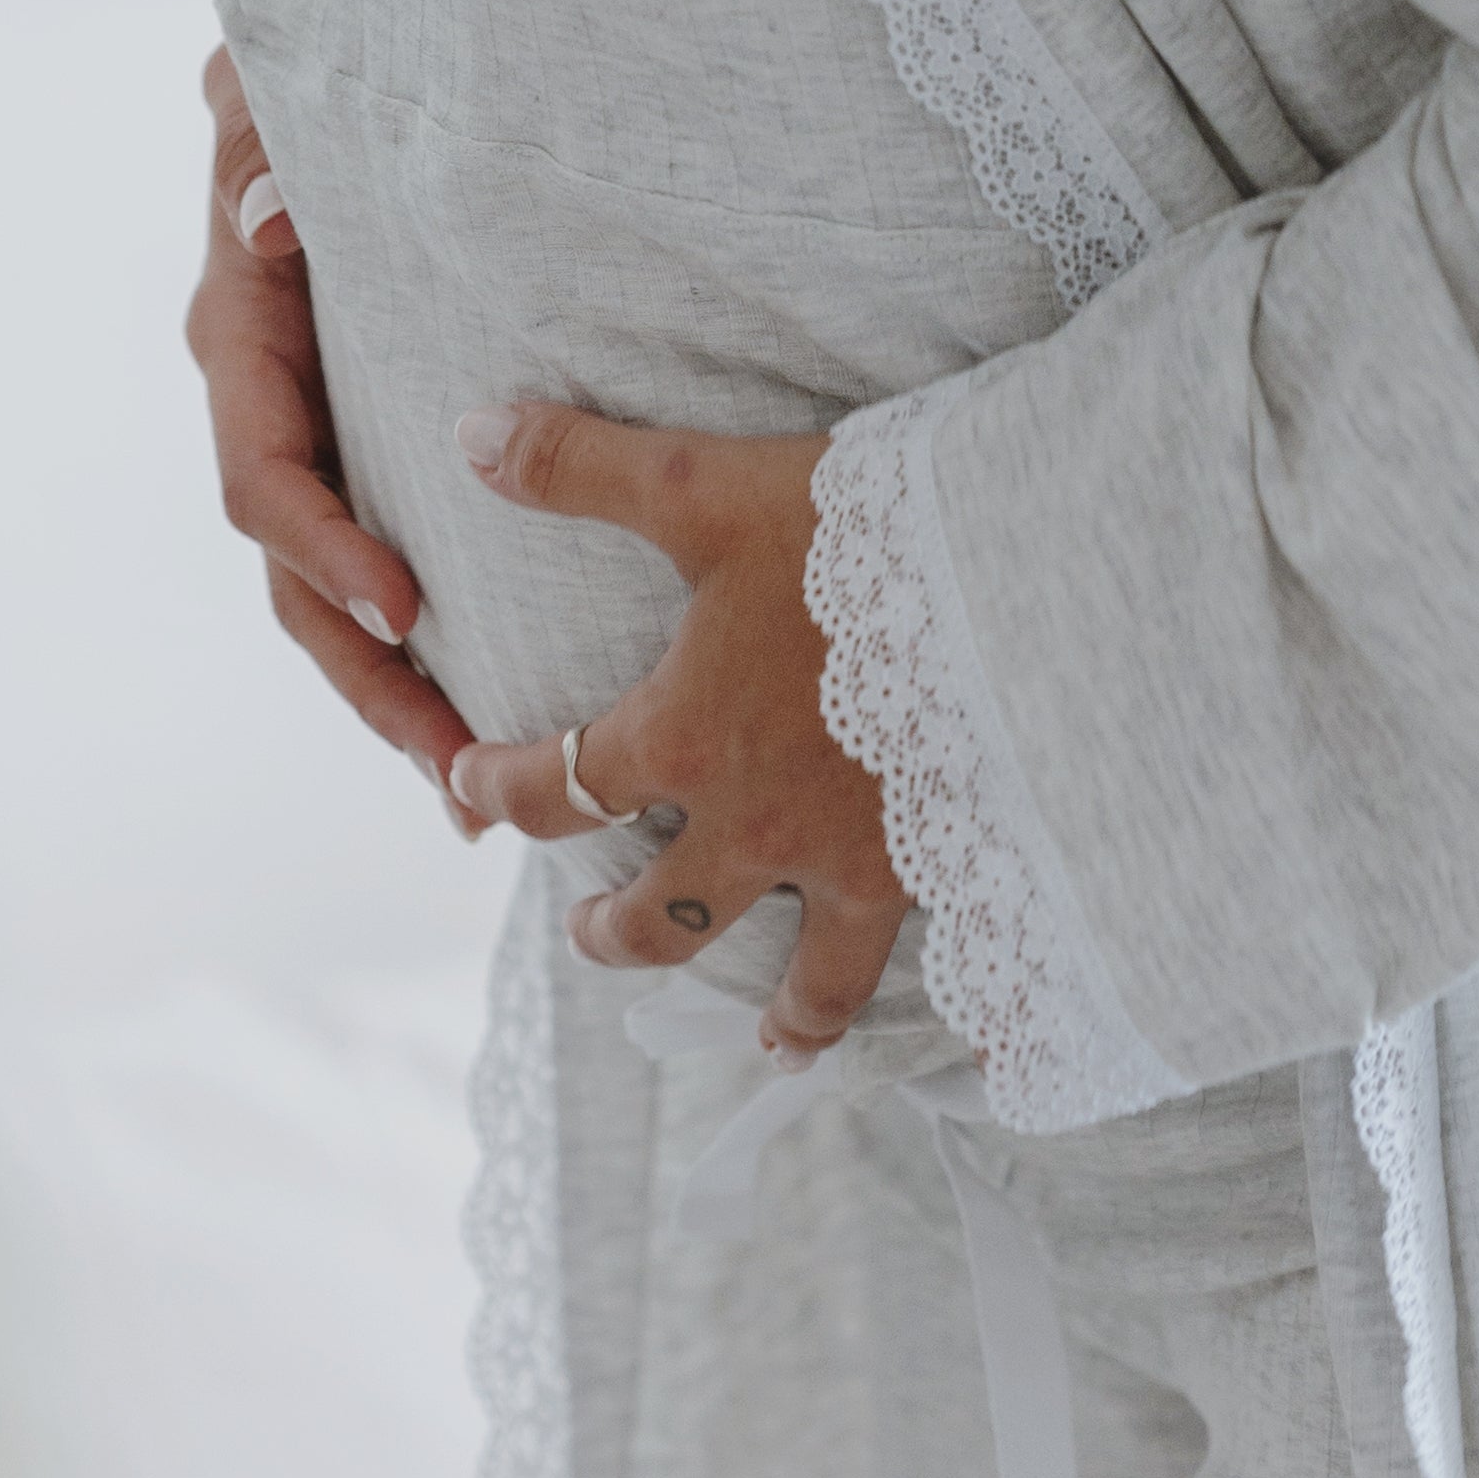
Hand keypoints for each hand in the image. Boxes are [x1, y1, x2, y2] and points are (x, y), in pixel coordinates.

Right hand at [185, 51, 477, 816]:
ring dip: (392, 701)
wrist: (326, 101)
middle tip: (452, 768)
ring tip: (471, 795)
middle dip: (367, 681)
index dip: (326, 550)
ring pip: (330, 604)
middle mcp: (263, 411)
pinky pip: (372, 573)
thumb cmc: (303, 99)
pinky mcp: (362, 457)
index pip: (263, 479)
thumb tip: (263, 223)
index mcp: (240, 346)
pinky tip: (478, 729)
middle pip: (295, 583)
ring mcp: (310, 443)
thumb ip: (258, 152)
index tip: (406, 608)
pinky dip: (414, 655)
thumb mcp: (269, 109)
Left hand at [441, 405, 906, 1059]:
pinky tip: (968, 1042)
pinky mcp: (945, 866)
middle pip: (660, 916)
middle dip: (613, 933)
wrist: (1013, 582)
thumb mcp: (703, 487)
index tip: (465, 786)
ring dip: (775, 1010)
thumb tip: (470, 435)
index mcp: (687, 739)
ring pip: (800, 974)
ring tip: (770, 1037)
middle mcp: (759, 824)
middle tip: (588, 932)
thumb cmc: (855, 535)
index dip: (500, 790)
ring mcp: (855, 860)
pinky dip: (941, 1014)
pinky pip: (930, 964)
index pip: (560, 788)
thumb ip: (581, 468)